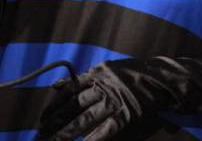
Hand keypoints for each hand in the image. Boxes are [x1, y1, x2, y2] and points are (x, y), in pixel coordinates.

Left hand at [38, 59, 179, 140]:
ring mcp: (114, 101)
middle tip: (43, 131)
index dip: (55, 104)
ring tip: (56, 140)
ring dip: (70, 131)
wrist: (159, 78)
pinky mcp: (125, 115)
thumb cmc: (131, 73)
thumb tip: (56, 85)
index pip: (70, 89)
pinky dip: (94, 138)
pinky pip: (106, 129)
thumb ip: (83, 78)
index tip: (43, 116)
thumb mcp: (106, 68)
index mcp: (96, 74)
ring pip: (86, 118)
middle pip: (74, 105)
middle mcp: (103, 87)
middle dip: (57, 120)